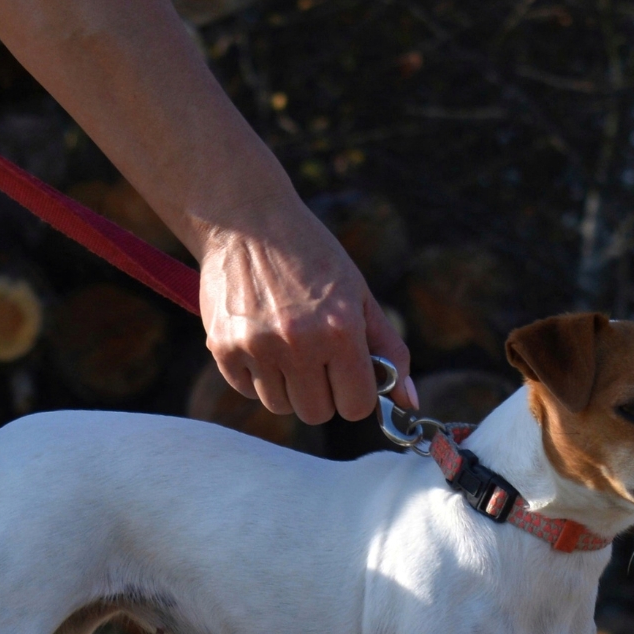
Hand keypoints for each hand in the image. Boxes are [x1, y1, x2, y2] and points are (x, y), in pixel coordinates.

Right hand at [200, 200, 413, 424]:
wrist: (247, 220)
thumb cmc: (311, 256)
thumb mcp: (358, 294)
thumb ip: (388, 349)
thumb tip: (410, 401)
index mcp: (341, 329)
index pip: (356, 406)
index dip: (355, 394)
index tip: (347, 377)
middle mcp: (299, 343)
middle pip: (317, 413)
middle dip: (321, 393)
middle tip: (315, 358)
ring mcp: (257, 347)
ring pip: (279, 406)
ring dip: (286, 386)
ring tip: (285, 346)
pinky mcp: (223, 347)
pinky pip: (246, 389)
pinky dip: (255, 375)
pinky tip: (259, 339)